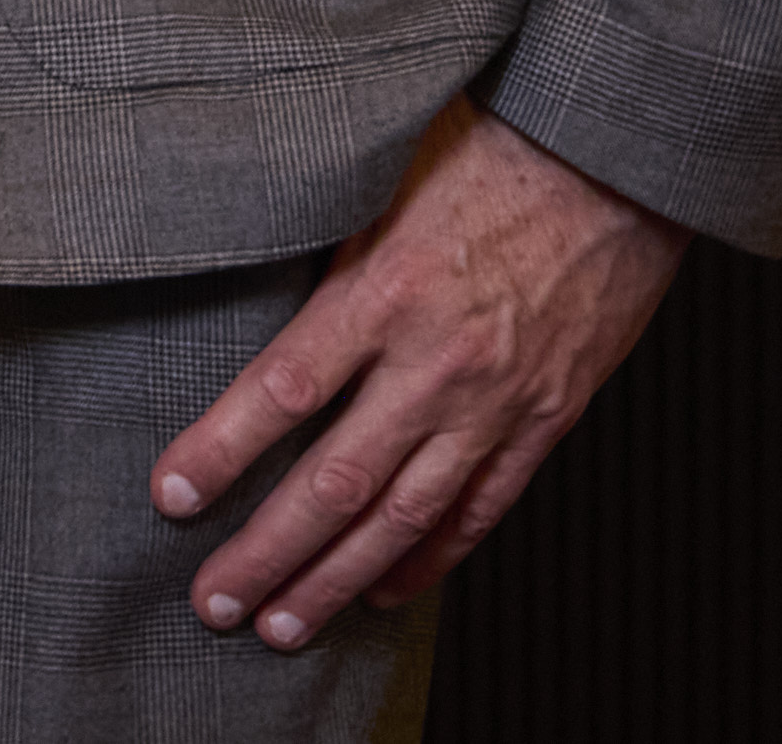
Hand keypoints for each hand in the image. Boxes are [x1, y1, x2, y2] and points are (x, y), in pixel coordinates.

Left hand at [151, 97, 687, 647]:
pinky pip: (482, 506)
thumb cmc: (484, 156)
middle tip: (213, 604)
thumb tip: (247, 310)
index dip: (220, 451)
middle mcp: (437, 362)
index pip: (282, 391)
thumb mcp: (377, 187)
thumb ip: (322, 262)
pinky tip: (387, 588)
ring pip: (406, 514)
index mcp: (384, 293)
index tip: (169, 497)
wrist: (611, 165)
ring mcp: (497, 401)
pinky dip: (432, 557)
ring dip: (339, 577)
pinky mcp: (546, 419)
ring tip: (284, 624)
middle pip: (337, 480)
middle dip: (268, 551)